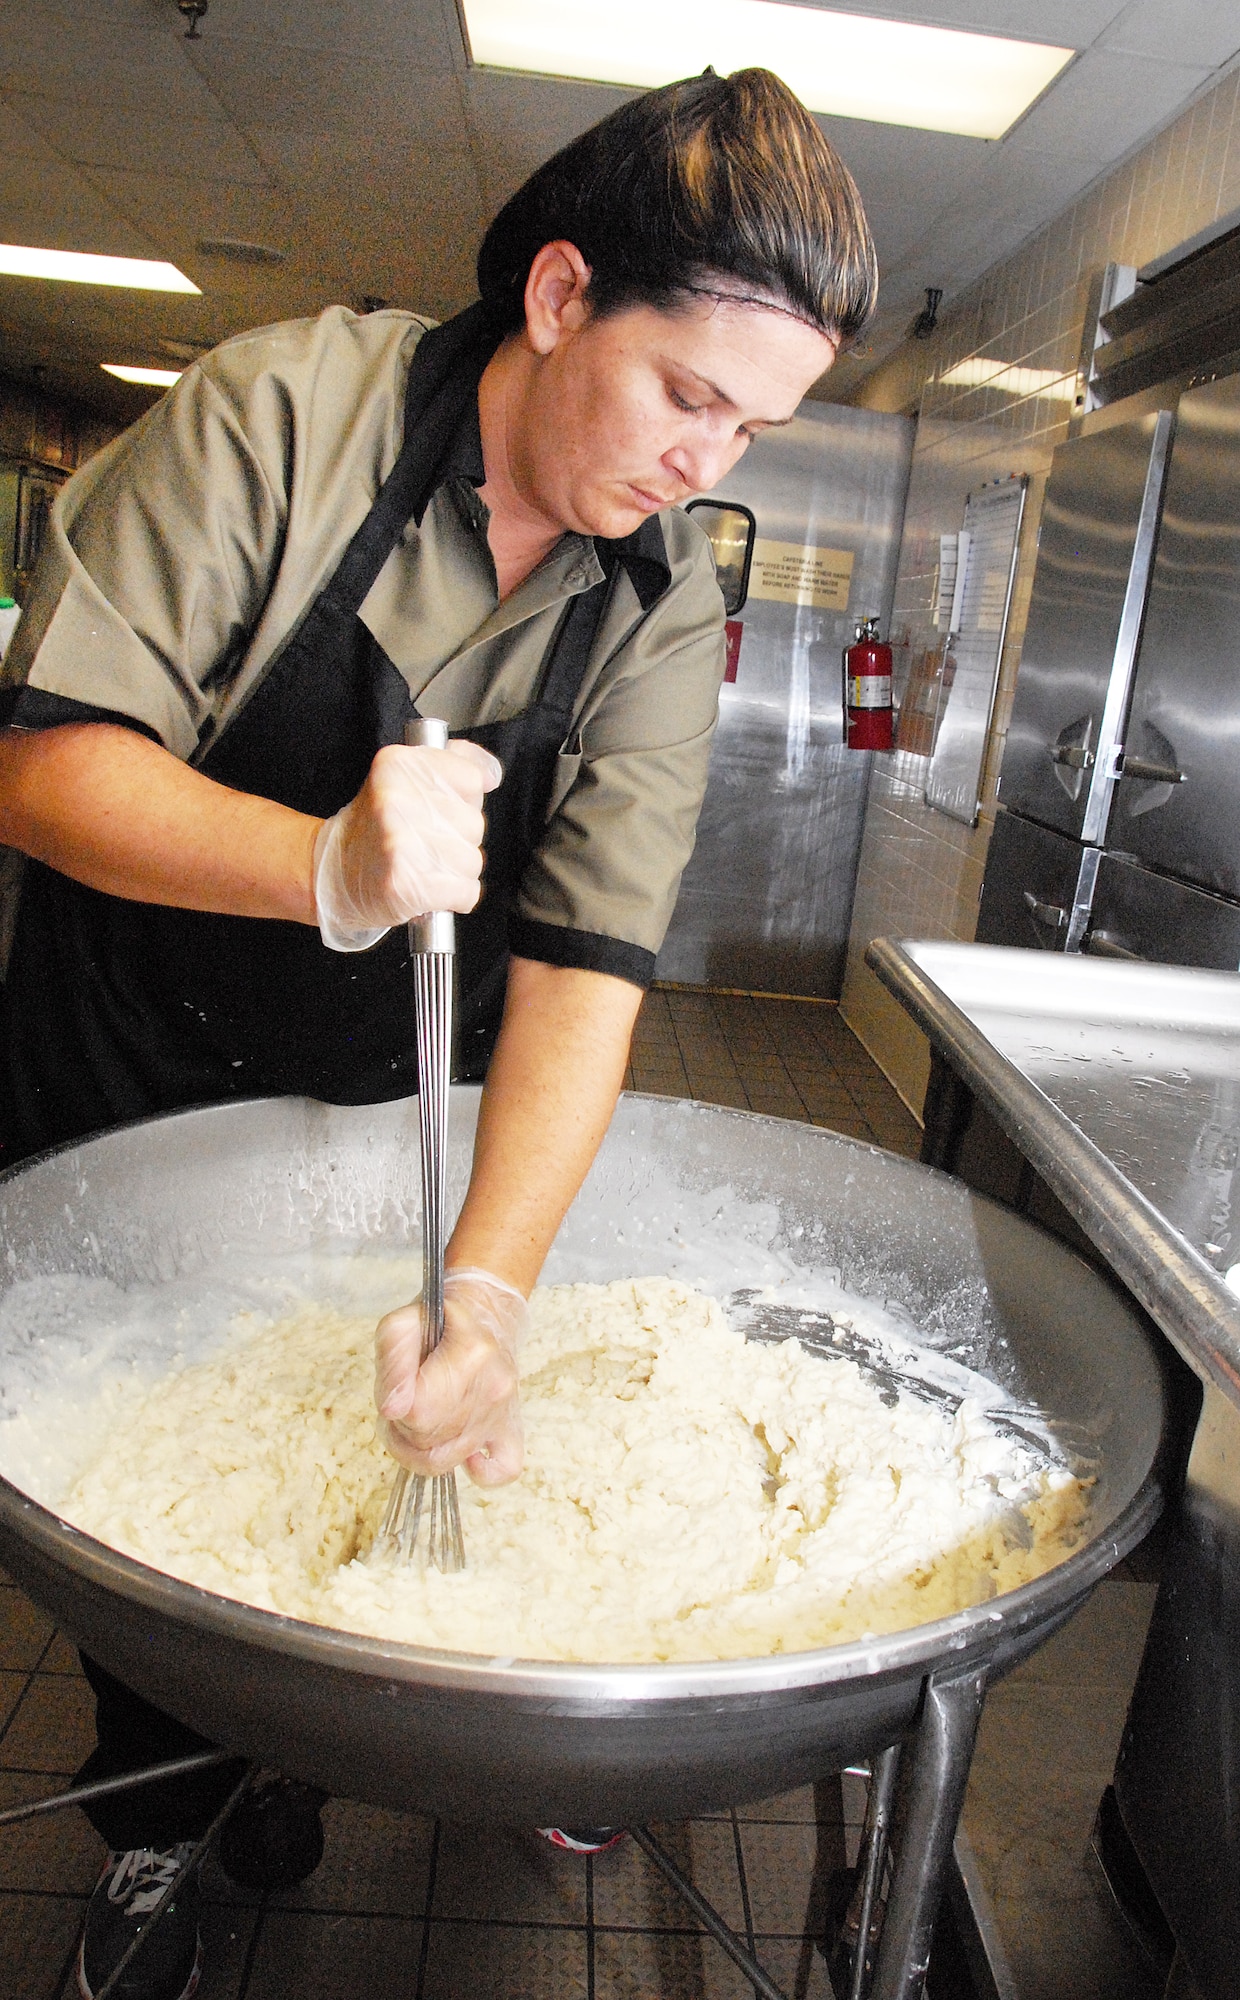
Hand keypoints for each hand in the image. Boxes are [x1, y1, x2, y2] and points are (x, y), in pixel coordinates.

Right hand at [313, 739, 501, 950]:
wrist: (335, 874)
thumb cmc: (376, 827)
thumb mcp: (404, 778)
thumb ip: (451, 764)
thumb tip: (491, 773)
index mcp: (398, 764)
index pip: (473, 780)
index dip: (462, 800)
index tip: (436, 808)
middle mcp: (397, 799)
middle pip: (475, 823)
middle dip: (458, 839)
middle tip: (422, 842)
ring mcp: (400, 842)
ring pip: (473, 860)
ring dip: (455, 870)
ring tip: (422, 865)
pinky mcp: (406, 883)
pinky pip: (467, 891)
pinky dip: (454, 897)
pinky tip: (427, 888)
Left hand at [375, 1267, 528, 1484]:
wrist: (485, 1312)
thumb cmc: (438, 1320)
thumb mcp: (401, 1325)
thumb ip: (392, 1363)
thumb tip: (393, 1409)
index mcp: (471, 1353)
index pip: (420, 1412)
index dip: (395, 1407)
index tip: (395, 1391)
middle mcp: (494, 1387)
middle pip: (429, 1441)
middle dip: (402, 1428)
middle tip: (402, 1402)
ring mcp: (503, 1412)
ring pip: (447, 1460)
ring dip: (419, 1448)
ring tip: (418, 1421)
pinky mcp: (511, 1428)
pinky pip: (503, 1469)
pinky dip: (479, 1471)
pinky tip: (460, 1450)